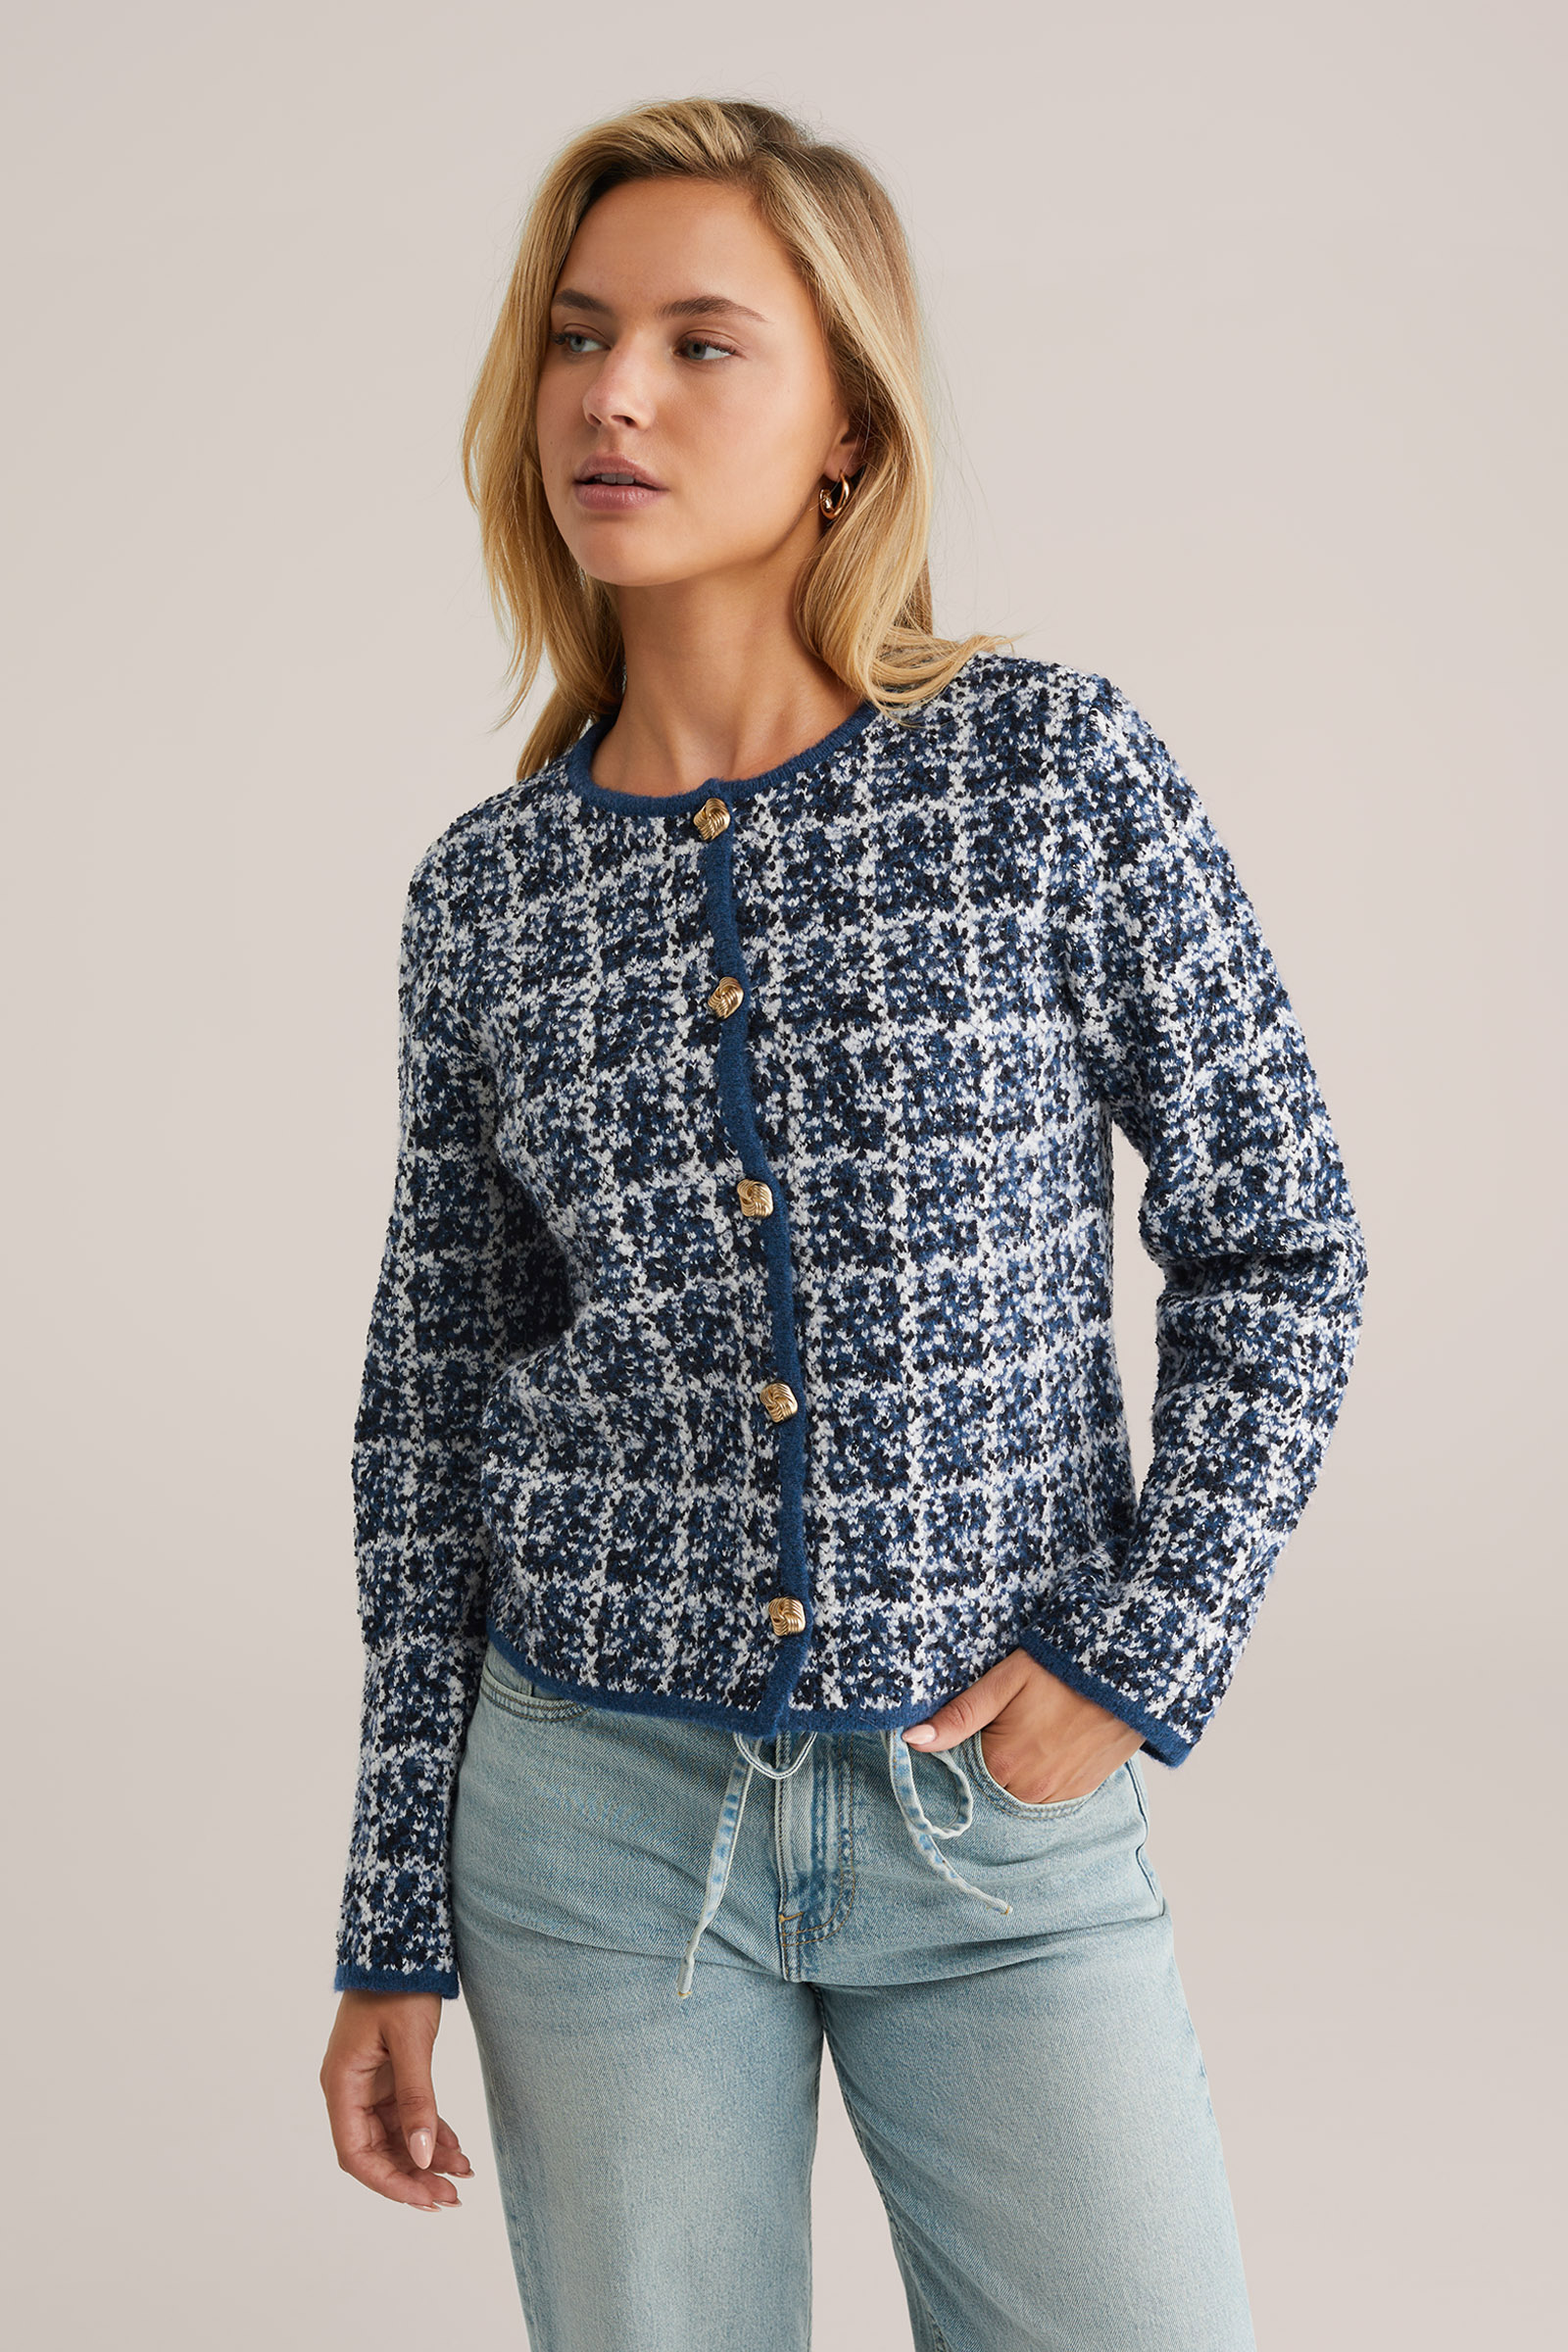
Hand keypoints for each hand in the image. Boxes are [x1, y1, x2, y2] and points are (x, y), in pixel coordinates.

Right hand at [320, 1990, 475, 2210]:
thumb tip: (420, 2156)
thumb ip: (416, 2099)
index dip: (388, 2182)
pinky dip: (429, 2132)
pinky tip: (455, 2148)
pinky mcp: (388, 2075)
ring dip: (425, 2157)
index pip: (355, 2154)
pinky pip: (406, 2116)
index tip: (425, 2198)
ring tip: (463, 2175)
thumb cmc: (398, 1985)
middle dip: (412, 2176)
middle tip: (452, 2196)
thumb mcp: (411, 2042)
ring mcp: (369, 2084)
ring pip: (394, 2137)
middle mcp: (350, 2090)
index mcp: (341, 2084)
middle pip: (376, 2152)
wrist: (402, 1944)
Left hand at [904, 1648, 1143, 1804]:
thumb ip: (958, 1716)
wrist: (1127, 1673)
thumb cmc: (1062, 1670)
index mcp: (1003, 1765)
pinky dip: (1040, 1773)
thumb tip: (913, 1741)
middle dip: (990, 1758)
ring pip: (1017, 1792)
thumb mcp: (1004, 1682)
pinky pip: (1046, 1794)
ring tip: (1032, 1729)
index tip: (978, 1723)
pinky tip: (1049, 1742)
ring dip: (1016, 1768)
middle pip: (989, 1784)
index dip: (964, 1747)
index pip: (960, 1773)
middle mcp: (1029, 1792)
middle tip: (1008, 1721)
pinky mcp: (1081, 1793)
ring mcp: (1058, 1796)